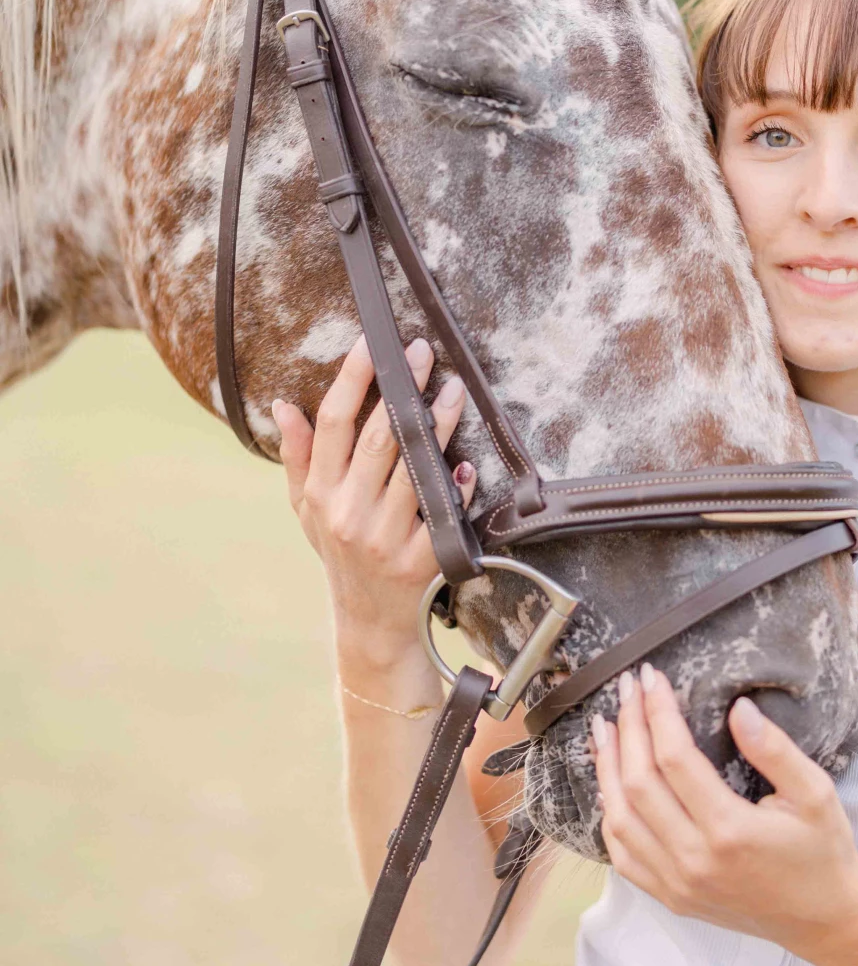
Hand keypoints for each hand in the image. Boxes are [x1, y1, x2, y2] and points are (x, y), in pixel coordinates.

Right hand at [273, 334, 474, 670]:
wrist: (369, 622)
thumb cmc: (339, 552)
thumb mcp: (307, 508)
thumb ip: (298, 456)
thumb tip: (284, 404)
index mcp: (319, 493)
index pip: (334, 423)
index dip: (353, 379)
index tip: (372, 343)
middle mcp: (347, 513)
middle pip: (379, 437)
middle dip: (403, 388)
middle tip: (422, 351)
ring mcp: (384, 539)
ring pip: (416, 468)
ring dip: (438, 425)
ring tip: (454, 390)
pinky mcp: (419, 562)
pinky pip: (443, 514)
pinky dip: (456, 488)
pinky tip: (467, 463)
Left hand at [592, 666, 857, 965]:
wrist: (825, 922)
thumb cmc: (823, 851)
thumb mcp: (815, 793)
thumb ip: (775, 749)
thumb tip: (738, 708)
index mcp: (729, 830)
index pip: (675, 758)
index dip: (657, 712)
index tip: (650, 677)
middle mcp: (693, 860)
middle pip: (639, 783)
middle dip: (628, 728)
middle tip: (625, 690)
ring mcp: (676, 883)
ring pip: (619, 819)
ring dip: (607, 768)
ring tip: (603, 727)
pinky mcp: (671, 898)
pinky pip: (623, 855)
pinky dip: (610, 815)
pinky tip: (610, 784)